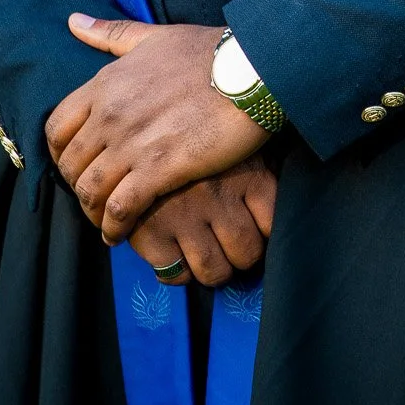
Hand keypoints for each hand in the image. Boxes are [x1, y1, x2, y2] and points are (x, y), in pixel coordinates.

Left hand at [45, 15, 268, 241]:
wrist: (251, 68)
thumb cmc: (207, 51)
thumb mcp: (154, 37)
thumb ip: (111, 33)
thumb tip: (73, 21)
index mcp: (106, 82)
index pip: (57, 128)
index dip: (60, 153)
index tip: (75, 163)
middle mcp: (111, 114)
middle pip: (70, 164)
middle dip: (76, 185)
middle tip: (93, 196)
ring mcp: (133, 142)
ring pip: (89, 190)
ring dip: (92, 211)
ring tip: (104, 221)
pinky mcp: (160, 168)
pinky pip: (120, 208)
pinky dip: (114, 227)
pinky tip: (119, 235)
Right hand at [129, 154, 276, 285]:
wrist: (133, 130)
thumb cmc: (193, 140)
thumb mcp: (233, 142)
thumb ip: (258, 166)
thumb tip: (271, 201)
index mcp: (247, 172)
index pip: (271, 225)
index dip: (262, 235)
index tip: (252, 232)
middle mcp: (218, 194)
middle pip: (246, 253)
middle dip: (239, 257)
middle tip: (229, 249)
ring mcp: (183, 215)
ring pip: (213, 270)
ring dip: (212, 271)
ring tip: (206, 257)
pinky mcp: (151, 232)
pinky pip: (176, 274)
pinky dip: (177, 273)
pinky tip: (176, 255)